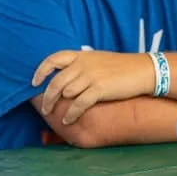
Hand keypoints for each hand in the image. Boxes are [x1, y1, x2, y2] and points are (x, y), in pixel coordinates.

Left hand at [32, 50, 152, 124]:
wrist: (142, 71)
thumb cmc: (120, 67)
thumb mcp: (97, 59)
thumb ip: (80, 65)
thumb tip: (64, 78)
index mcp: (81, 55)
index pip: (53, 59)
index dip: (41, 71)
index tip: (34, 83)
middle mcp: (83, 64)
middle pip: (56, 81)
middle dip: (47, 97)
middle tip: (44, 108)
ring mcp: (91, 76)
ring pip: (65, 93)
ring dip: (58, 107)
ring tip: (55, 116)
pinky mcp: (100, 88)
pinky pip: (79, 104)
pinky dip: (71, 114)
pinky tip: (68, 120)